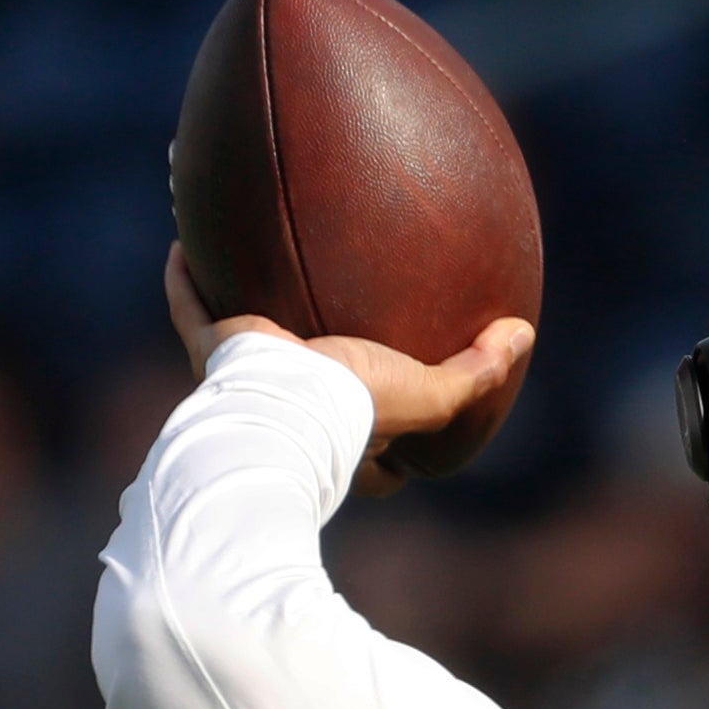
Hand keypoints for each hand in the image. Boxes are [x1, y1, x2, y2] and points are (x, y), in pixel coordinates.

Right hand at [164, 242, 533, 493]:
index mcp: (348, 442)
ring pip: (243, 348)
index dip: (392, 459)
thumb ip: (478, 372)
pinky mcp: (216, 350)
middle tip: (333, 353)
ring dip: (244, 315)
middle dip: (319, 384)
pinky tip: (187, 242)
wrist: (282, 404)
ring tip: (252, 277)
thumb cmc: (355, 409)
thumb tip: (523, 334)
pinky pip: (191, 307)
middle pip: (309, 402)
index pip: (377, 466)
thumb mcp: (430, 396)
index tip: (407, 443)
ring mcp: (248, 381)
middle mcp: (296, 415)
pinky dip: (186, 278)